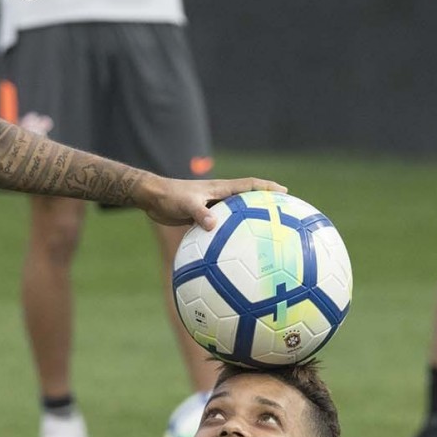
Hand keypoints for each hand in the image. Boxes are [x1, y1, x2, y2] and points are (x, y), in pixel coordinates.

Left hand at [136, 175, 286, 228]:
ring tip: (266, 235)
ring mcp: (213, 208)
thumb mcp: (186, 204)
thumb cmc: (169, 197)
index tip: (284, 192)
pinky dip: (232, 235)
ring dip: (250, 222)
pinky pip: (224, 228)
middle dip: (265, 204)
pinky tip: (237, 251)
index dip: (267, 188)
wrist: (152, 198)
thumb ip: (200, 213)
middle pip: (248, 200)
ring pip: (237, 215)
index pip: (249, 185)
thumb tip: (214, 226)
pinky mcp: (204, 219)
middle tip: (283, 214)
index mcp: (220, 189)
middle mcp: (220, 197)